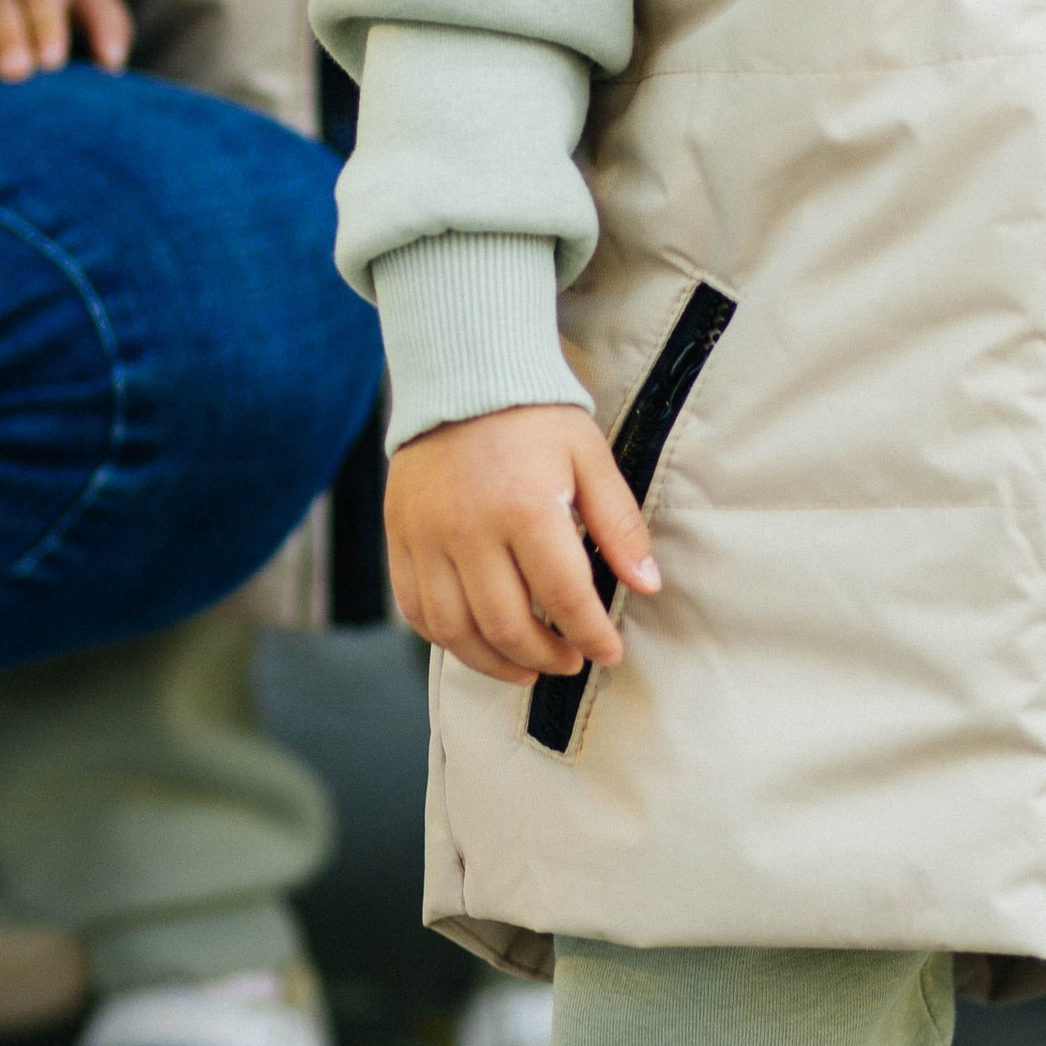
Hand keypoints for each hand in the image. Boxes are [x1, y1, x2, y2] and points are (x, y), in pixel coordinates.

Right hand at [386, 405, 661, 685]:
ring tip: (527, 668)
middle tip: (570, 662)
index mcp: (525, 508)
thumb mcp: (590, 458)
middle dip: (546, 658)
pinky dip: (446, 638)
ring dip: (494, 663)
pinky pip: (415, 609)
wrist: (462, 377)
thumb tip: (647, 585)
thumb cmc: (535, 417)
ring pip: (455, 630)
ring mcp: (426, 536)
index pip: (564, 598)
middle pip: (507, 625)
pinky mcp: (399, 536)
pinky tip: (477, 642)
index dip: (592, 637)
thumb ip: (619, 525)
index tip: (609, 653)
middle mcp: (468, 529)